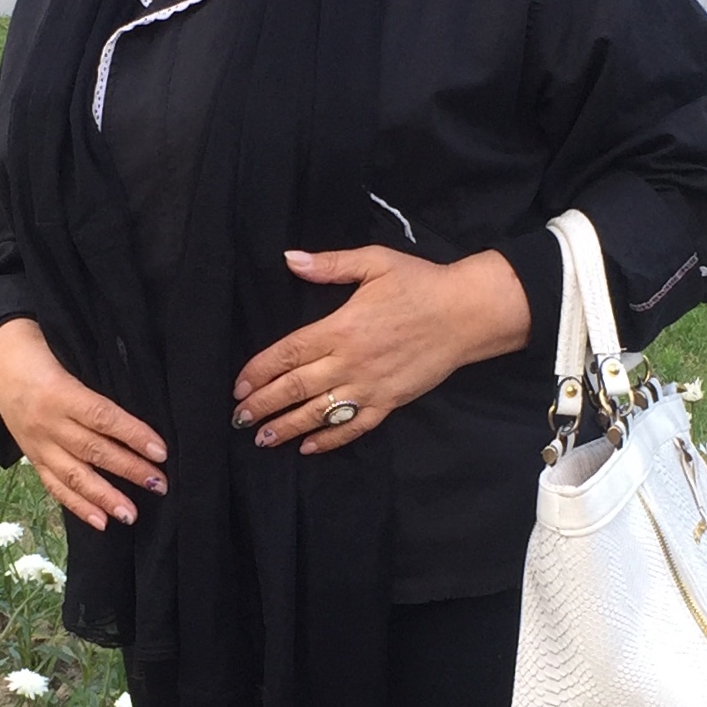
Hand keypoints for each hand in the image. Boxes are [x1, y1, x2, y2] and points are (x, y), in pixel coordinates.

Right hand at [0, 318, 166, 532]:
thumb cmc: (43, 356)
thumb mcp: (71, 361)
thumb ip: (98, 391)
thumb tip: (140, 419)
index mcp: (62, 393)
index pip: (103, 418)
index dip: (134, 435)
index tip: (161, 451)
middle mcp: (49, 423)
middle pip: (93, 450)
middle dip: (129, 470)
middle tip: (158, 485)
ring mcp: (39, 444)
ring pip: (74, 475)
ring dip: (105, 497)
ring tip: (130, 515)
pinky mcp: (33, 458)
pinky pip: (55, 486)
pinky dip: (78, 506)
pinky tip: (101, 521)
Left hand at [232, 245, 530, 455]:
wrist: (468, 313)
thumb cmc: (421, 283)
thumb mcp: (374, 262)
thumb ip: (329, 264)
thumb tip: (289, 258)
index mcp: (341, 327)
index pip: (288, 353)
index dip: (259, 371)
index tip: (238, 386)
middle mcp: (350, 361)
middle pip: (296, 388)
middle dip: (263, 405)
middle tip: (238, 418)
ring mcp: (370, 386)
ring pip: (319, 413)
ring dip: (287, 427)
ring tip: (262, 438)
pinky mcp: (390, 402)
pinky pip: (355, 426)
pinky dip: (330, 440)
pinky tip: (309, 447)